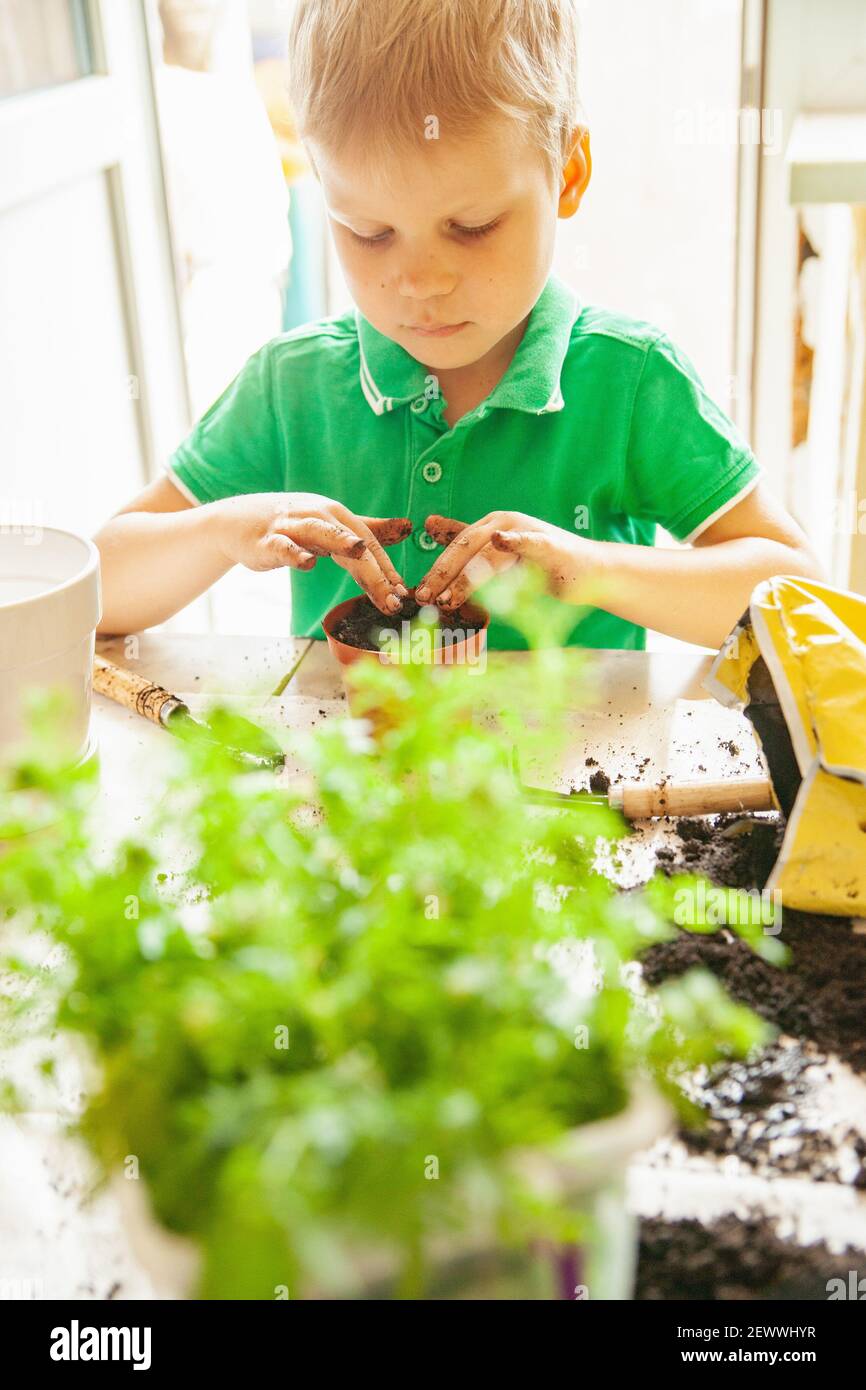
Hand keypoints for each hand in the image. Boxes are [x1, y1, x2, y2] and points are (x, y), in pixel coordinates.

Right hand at [212, 492, 411, 612]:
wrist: (237, 522)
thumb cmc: (291, 525)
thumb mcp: (333, 524)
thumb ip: (369, 528)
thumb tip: (408, 527)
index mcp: (337, 515)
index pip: (370, 543)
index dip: (387, 567)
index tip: (403, 593)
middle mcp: (318, 515)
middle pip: (353, 542)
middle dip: (374, 571)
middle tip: (393, 598)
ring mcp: (292, 526)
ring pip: (321, 533)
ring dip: (340, 540)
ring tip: (359, 551)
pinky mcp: (267, 540)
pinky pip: (282, 546)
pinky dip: (295, 552)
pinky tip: (308, 562)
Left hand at [416, 512, 591, 610]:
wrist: (588, 572)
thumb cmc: (543, 566)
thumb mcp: (500, 555)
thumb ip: (467, 542)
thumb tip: (430, 526)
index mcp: (490, 525)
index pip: (454, 547)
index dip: (435, 570)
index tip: (417, 593)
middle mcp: (504, 523)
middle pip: (465, 548)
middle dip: (442, 576)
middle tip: (424, 599)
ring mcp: (525, 530)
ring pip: (487, 554)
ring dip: (465, 578)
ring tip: (448, 600)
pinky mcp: (547, 543)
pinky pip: (528, 541)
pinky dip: (514, 540)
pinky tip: (499, 541)